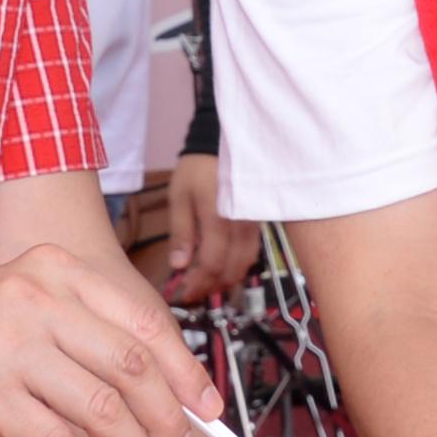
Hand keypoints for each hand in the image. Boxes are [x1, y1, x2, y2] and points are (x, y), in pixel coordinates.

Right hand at [0, 241, 216, 436]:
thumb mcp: (22, 304)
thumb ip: (84, 328)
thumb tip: (161, 380)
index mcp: (54, 269)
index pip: (143, 322)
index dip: (185, 370)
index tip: (207, 407)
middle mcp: (34, 299)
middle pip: (131, 366)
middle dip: (168, 418)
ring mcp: (7, 346)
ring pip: (102, 408)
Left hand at [161, 152, 258, 305]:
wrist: (222, 144)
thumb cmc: (197, 169)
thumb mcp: (179, 198)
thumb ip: (181, 233)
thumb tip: (179, 266)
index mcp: (218, 219)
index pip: (211, 264)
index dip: (198, 284)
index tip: (184, 292)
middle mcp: (241, 225)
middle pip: (232, 269)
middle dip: (212, 286)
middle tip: (194, 292)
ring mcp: (253, 224)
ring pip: (246, 264)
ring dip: (227, 279)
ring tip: (207, 283)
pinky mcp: (258, 222)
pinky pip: (251, 252)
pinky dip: (238, 265)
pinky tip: (223, 267)